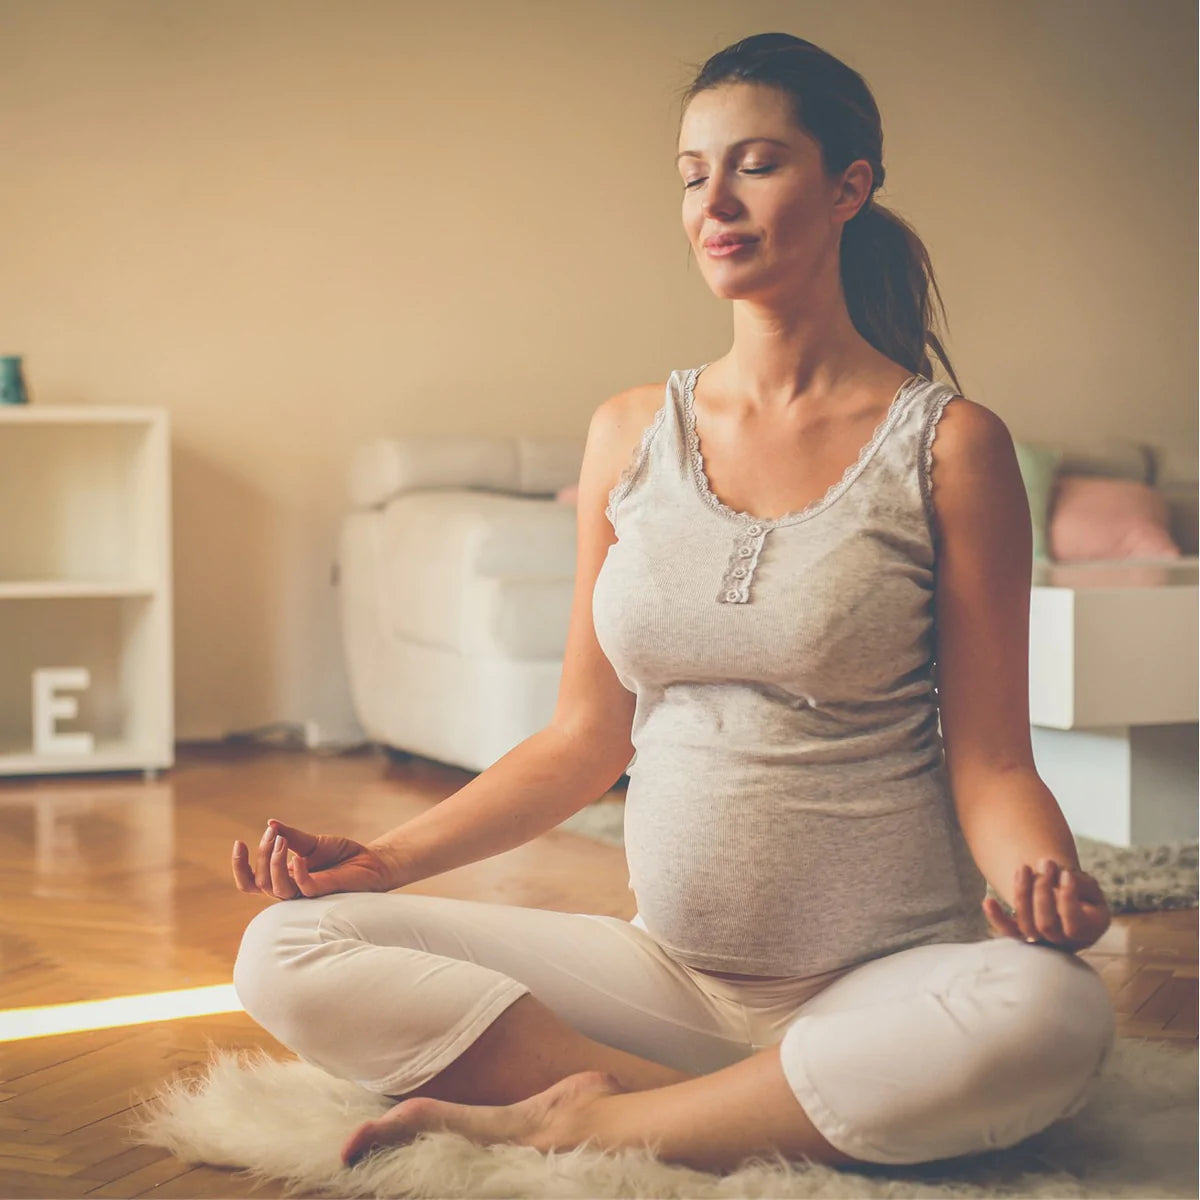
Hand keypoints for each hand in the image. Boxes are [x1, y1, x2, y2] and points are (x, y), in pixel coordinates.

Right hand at [232, 819, 402, 899]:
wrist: (370, 861)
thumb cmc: (340, 855)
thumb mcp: (312, 841)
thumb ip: (291, 836)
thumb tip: (270, 823)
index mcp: (283, 878)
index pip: (251, 882)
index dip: (240, 866)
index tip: (238, 842)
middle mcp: (290, 889)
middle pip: (259, 883)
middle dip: (261, 856)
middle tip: (273, 835)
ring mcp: (305, 894)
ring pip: (276, 889)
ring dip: (273, 863)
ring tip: (281, 841)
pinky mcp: (323, 893)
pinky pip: (303, 888)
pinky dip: (297, 873)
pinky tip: (299, 857)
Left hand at [982, 858, 1110, 953]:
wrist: (1069, 901)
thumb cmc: (1082, 892)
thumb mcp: (1089, 886)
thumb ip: (1080, 883)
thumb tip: (1061, 875)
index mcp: (1089, 930)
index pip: (1073, 923)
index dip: (1067, 898)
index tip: (1066, 873)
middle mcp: (1066, 942)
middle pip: (1045, 924)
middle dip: (1042, 890)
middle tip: (1045, 863)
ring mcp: (1043, 941)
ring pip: (1026, 926)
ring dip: (1021, 893)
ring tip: (1023, 868)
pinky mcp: (1024, 936)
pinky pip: (1009, 932)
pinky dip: (997, 918)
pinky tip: (988, 901)